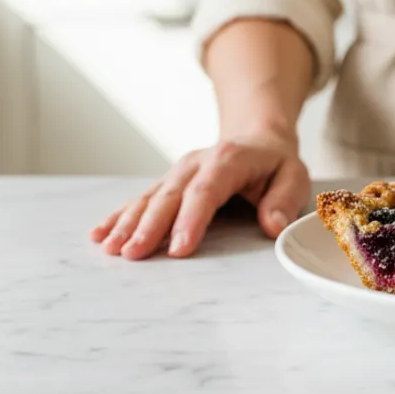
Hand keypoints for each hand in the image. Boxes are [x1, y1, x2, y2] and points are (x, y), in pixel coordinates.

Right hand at [90, 133, 310, 260]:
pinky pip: (140, 199)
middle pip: (170, 196)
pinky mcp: (167, 182)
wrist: (257, 139)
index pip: (206, 191)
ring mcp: (177, 172)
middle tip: (133, 254)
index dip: (191, 220)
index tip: (179, 249)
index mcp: (228, 160)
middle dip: (150, 226)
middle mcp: (196, 163)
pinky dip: (119, 216)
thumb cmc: (275, 164)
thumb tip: (272, 226)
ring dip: (128, 223)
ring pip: (149, 198)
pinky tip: (100, 234)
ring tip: (110, 248)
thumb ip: (284, 200)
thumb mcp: (294, 175)